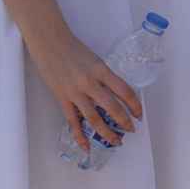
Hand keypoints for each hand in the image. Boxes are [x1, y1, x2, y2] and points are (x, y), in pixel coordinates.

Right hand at [29, 26, 141, 153]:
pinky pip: (72, 121)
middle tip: (131, 130)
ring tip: (116, 141)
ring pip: (94, 118)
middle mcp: (90, 82)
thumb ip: (105, 78)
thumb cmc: (74, 49)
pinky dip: (80, 135)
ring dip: (106, 132)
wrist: (49, 42)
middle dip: (125, 122)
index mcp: (102, 71)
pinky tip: (86, 146)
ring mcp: (75, 92)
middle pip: (112, 107)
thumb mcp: (96, 61)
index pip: (125, 91)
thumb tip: (116, 96)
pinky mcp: (62, 98)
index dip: (135, 105)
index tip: (140, 114)